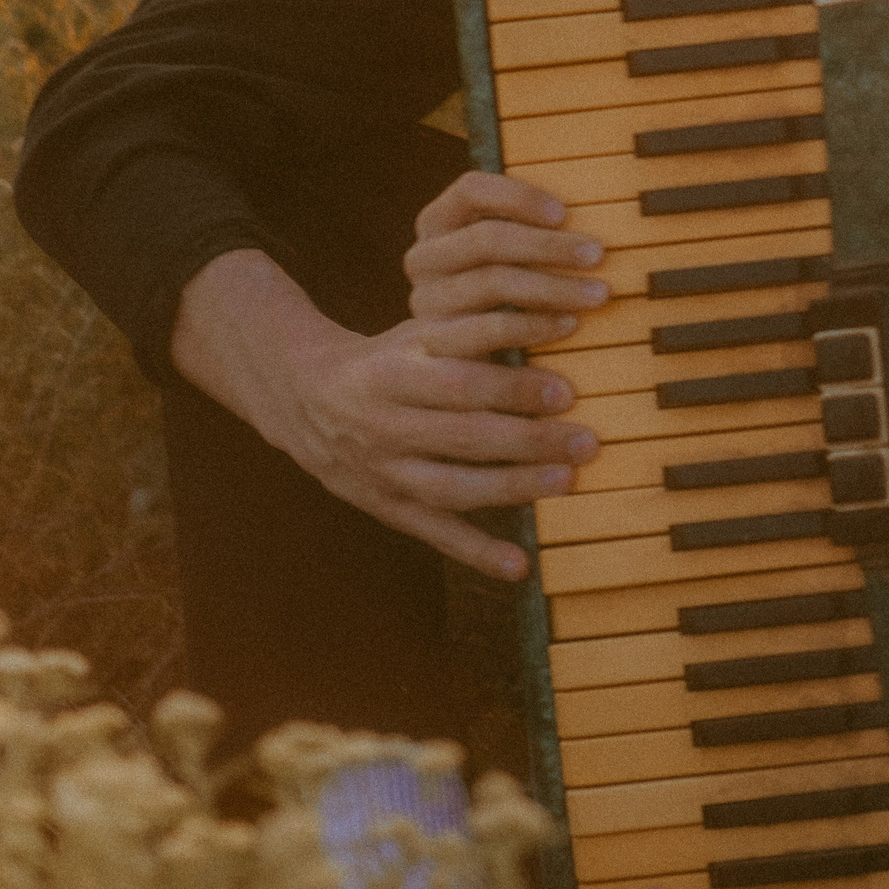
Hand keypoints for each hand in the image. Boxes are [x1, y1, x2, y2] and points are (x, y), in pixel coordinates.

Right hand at [171, 245, 603, 580]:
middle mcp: (384, 424)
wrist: (301, 393)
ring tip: (567, 483)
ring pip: (452, 488)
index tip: (567, 390)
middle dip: (530, 441)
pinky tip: (519, 568)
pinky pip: (433, 532)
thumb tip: (556, 321)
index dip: (514, 389)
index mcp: (392, 372)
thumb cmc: (386, 356)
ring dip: (512, 489)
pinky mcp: (384, 506)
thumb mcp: (418, 332)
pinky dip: (476, 553)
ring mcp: (382, 471)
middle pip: (464, 437)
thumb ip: (474, 332)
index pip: (461, 383)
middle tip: (586, 440)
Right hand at [407, 170, 608, 323]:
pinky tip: (567, 335)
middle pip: (486, 239)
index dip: (518, 196)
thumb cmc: (490, 286)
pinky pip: (491, 331)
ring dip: (553, 288)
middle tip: (596, 254)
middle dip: (548, 246)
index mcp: (437, 222)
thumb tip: (591, 216)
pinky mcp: (436, 342)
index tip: (563, 214)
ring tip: (595, 295)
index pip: (470, 190)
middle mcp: (424, 258)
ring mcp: (425, 301)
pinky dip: (533, 333)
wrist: (434, 357)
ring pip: (492, 284)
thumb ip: (526, 229)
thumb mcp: (497, 253)